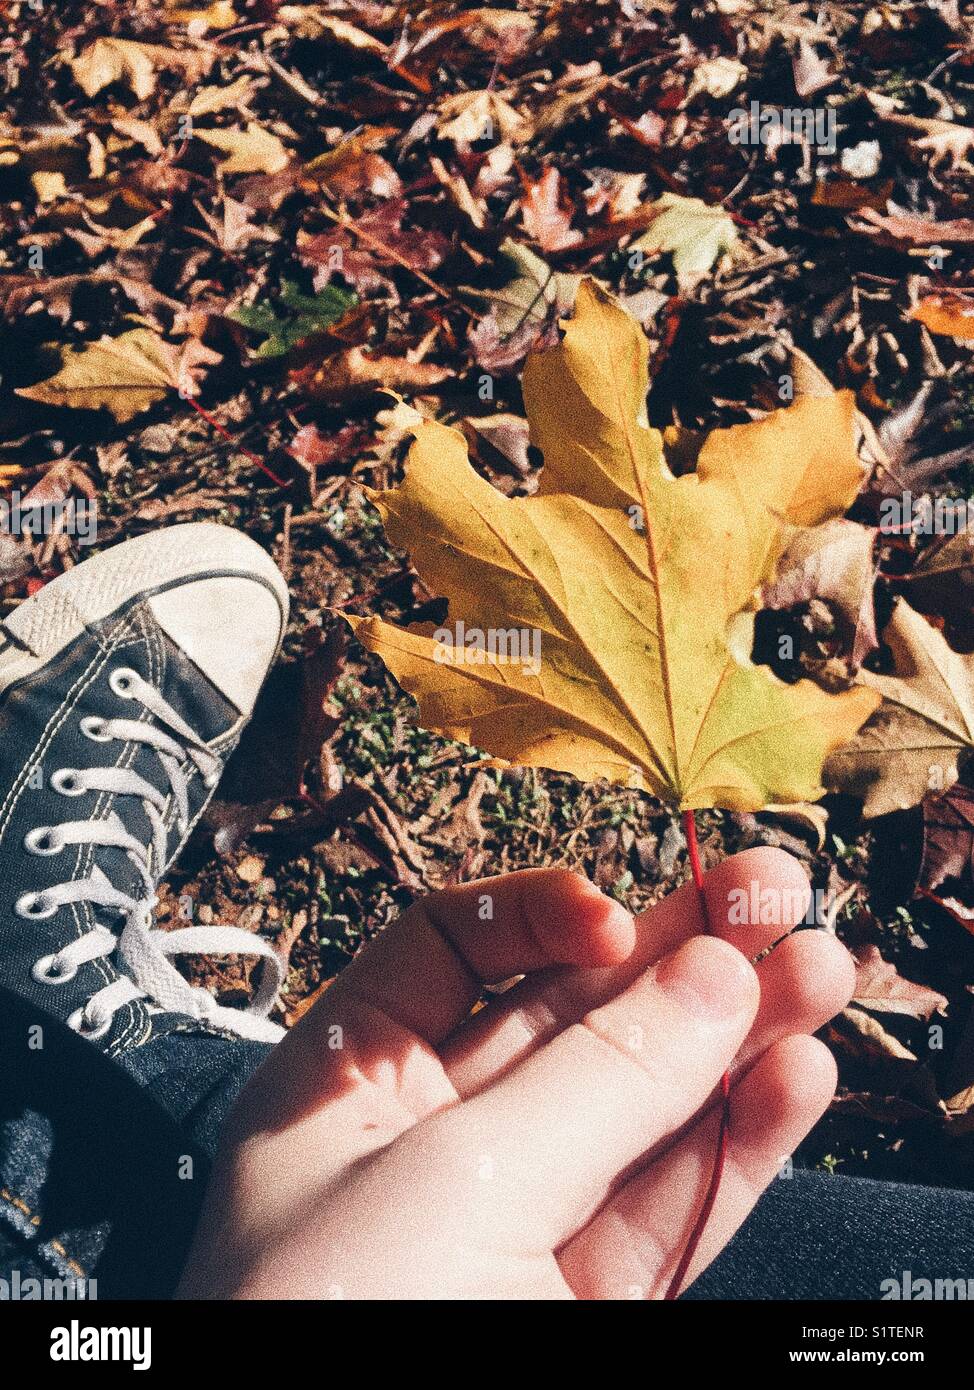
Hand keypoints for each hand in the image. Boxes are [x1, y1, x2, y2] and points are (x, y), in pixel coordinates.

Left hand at [177, 849, 853, 1299]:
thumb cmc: (334, 1337)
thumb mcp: (454, 1185)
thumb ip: (593, 1081)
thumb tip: (707, 978)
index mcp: (347, 1090)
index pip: (447, 951)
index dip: (538, 918)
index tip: (618, 920)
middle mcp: (431, 1147)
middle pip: (568, 1018)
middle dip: (674, 957)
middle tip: (770, 895)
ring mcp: (516, 1229)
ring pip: (640, 1110)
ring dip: (734, 1040)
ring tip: (817, 972)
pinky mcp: (587, 1304)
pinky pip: (672, 1205)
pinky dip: (737, 1144)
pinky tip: (791, 1080)